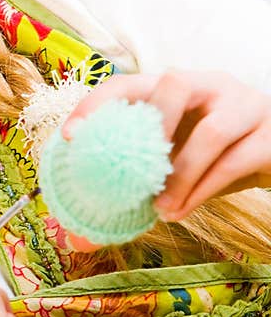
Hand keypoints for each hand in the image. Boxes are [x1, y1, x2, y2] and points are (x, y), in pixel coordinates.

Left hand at [61, 72, 270, 249]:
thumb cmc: (213, 156)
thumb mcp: (174, 157)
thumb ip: (136, 175)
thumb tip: (80, 233)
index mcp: (177, 87)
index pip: (129, 83)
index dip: (96, 104)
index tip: (70, 136)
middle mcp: (212, 85)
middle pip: (176, 83)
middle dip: (151, 124)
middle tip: (130, 167)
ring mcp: (246, 106)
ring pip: (211, 133)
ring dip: (180, 177)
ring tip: (159, 210)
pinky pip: (234, 163)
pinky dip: (202, 192)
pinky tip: (181, 212)